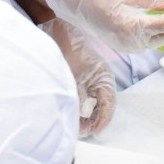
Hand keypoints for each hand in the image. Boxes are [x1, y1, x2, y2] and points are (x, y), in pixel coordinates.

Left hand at [40, 18, 116, 136]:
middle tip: (82, 132)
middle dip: (92, 122)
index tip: (96, 131)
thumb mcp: (75, 73)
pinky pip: (79, 103)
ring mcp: (87, 86)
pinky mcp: (75, 86)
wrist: (55, 31)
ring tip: (75, 128)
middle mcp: (98, 84)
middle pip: (100, 109)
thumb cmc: (69, 47)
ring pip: (89, 108)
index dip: (103, 119)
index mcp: (104, 78)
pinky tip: (70, 117)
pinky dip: (76, 111)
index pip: (108, 104)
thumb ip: (78, 94)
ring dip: (84, 118)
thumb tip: (81, 114)